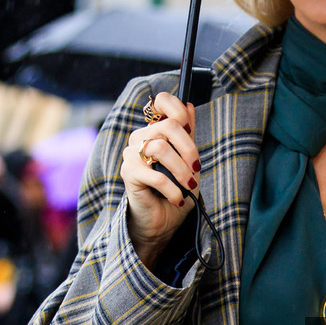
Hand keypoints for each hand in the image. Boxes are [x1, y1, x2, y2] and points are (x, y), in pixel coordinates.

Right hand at [121, 92, 199, 266]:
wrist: (161, 222)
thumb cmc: (175, 191)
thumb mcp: (188, 162)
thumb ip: (188, 135)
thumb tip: (190, 105)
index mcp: (155, 130)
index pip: (162, 102)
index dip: (179, 110)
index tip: (190, 131)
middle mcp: (140, 138)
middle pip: (168, 126)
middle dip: (189, 148)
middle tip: (197, 168)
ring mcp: (132, 154)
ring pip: (160, 148)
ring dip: (181, 170)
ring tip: (189, 186)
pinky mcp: (129, 173)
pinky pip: (155, 175)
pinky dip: (172, 189)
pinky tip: (178, 199)